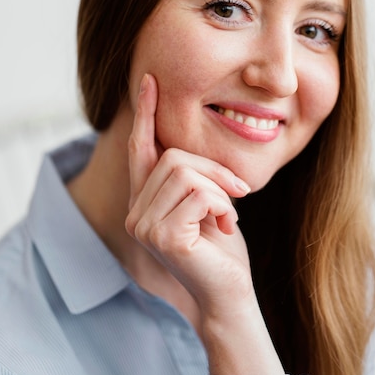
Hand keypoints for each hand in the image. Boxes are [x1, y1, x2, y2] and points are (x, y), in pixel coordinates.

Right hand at [125, 74, 285, 374]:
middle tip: (238, 192)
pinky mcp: (164, 236)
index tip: (150, 79)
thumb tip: (188, 142)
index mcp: (144, 202)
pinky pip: (199, 193)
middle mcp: (136, 212)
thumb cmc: (220, 248)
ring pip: (185, 171)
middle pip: (172, 156)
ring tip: (227, 216)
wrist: (229, 295)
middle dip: (214, 169)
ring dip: (220, 189)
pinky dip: (222, 205)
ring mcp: (145, 226)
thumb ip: (191, 176)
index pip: (140, 149)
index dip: (145, 112)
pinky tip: (224, 227)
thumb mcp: (206, 203)